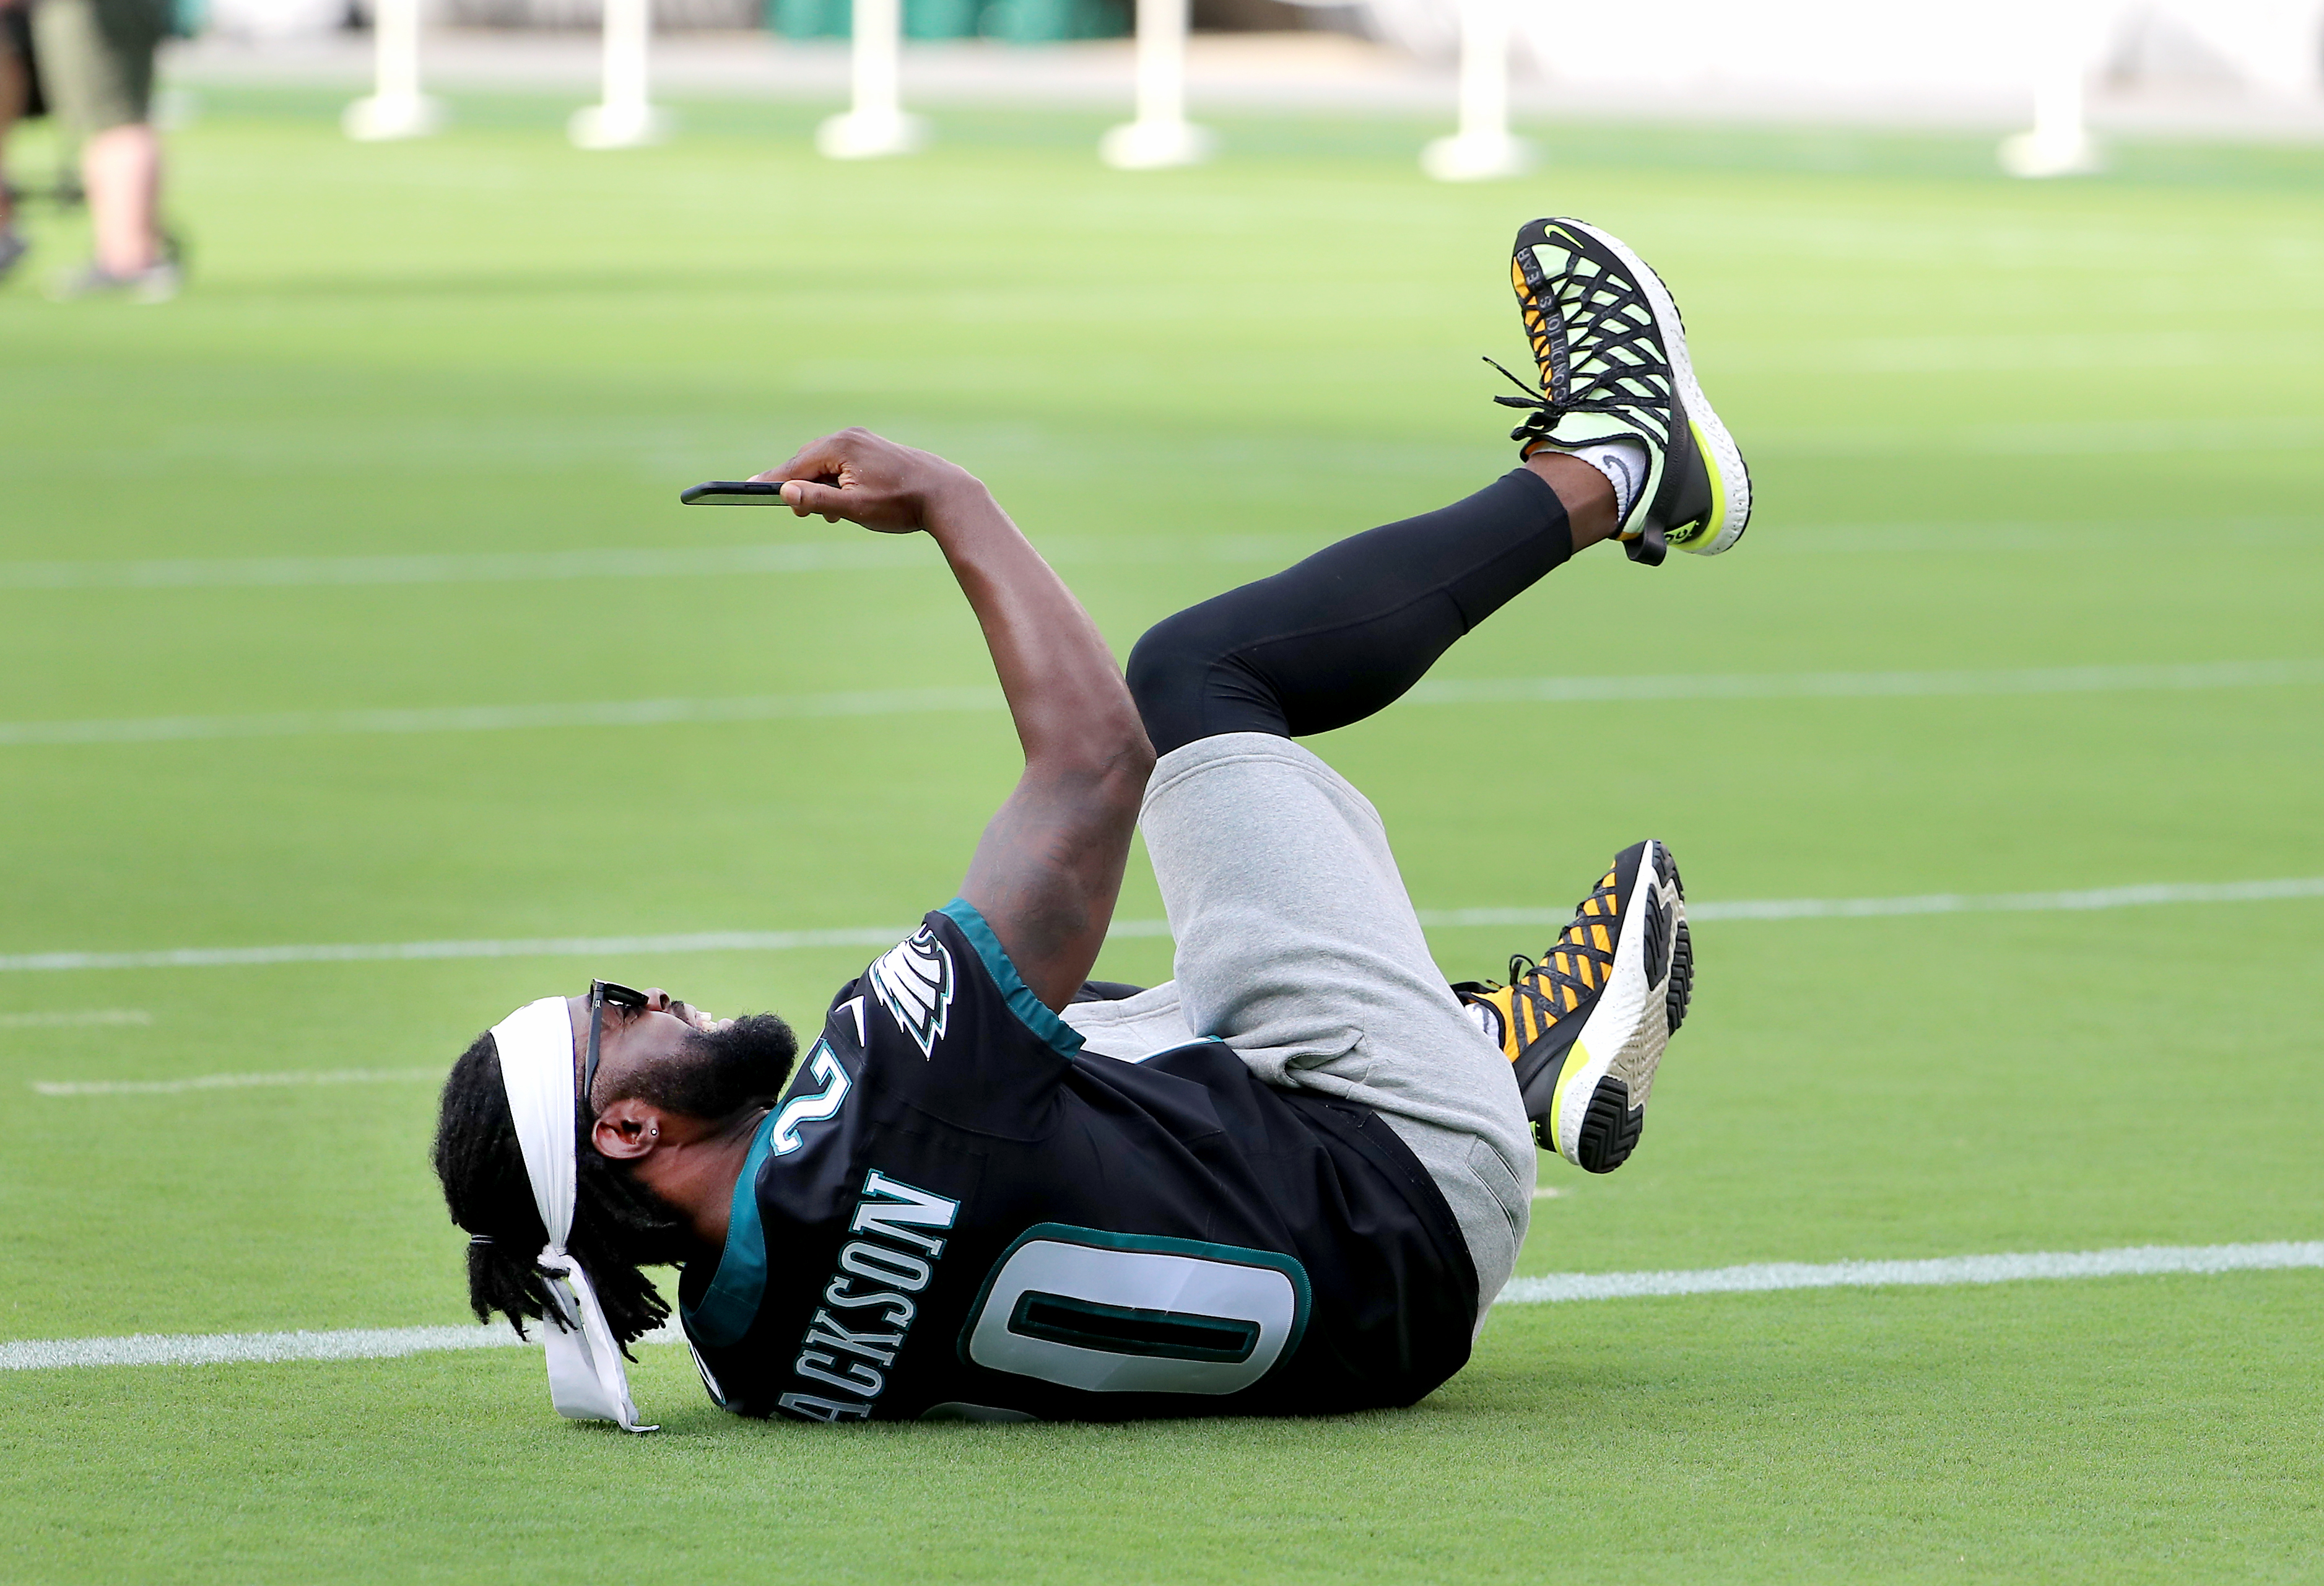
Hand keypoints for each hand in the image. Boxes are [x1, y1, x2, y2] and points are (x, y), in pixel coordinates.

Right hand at [751, 427, 979, 533]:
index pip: (795, 465)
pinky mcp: (873, 449)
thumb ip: (818, 499)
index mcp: (841, 446)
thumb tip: (785, 492)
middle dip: (800, 487)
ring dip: (820, 488)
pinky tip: (845, 503)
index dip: (772, 480)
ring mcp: (863, 441)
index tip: (747, 488)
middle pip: (807, 461)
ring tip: (827, 514)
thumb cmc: (902, 503)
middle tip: (800, 513)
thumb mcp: (856, 507)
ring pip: (825, 464)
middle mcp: (849, 437)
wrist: (945, 495)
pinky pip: (842, 464)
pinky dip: (836, 482)